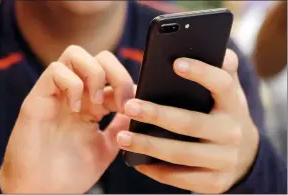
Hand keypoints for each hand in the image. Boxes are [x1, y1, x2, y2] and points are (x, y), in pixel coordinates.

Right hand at [0, 46, 134, 192]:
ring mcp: (57, 94)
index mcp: (92, 104)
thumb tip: (138, 107)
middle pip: (99, 56)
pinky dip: (72, 85)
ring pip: (76, 54)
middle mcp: (76, 94)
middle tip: (120, 102)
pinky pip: (55, 70)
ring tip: (97, 103)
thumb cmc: (73, 172)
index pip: (113, 76)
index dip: (128, 85)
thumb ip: (121, 126)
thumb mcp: (107, 146)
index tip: (135, 106)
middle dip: (117, 73)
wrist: (45, 191)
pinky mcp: (38, 98)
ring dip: (95, 75)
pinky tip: (76, 109)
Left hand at [117, 50, 259, 193]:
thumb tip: (217, 49)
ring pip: (181, 154)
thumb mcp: (227, 92)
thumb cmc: (224, 114)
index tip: (175, 63)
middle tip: (129, 107)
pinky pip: (181, 178)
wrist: (243, 153)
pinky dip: (157, 171)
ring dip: (149, 146)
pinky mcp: (215, 182)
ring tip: (122, 138)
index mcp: (233, 103)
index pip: (221, 84)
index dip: (201, 73)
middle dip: (157, 115)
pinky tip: (138, 161)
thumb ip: (222, 70)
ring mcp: (225, 160)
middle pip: (191, 123)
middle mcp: (232, 132)